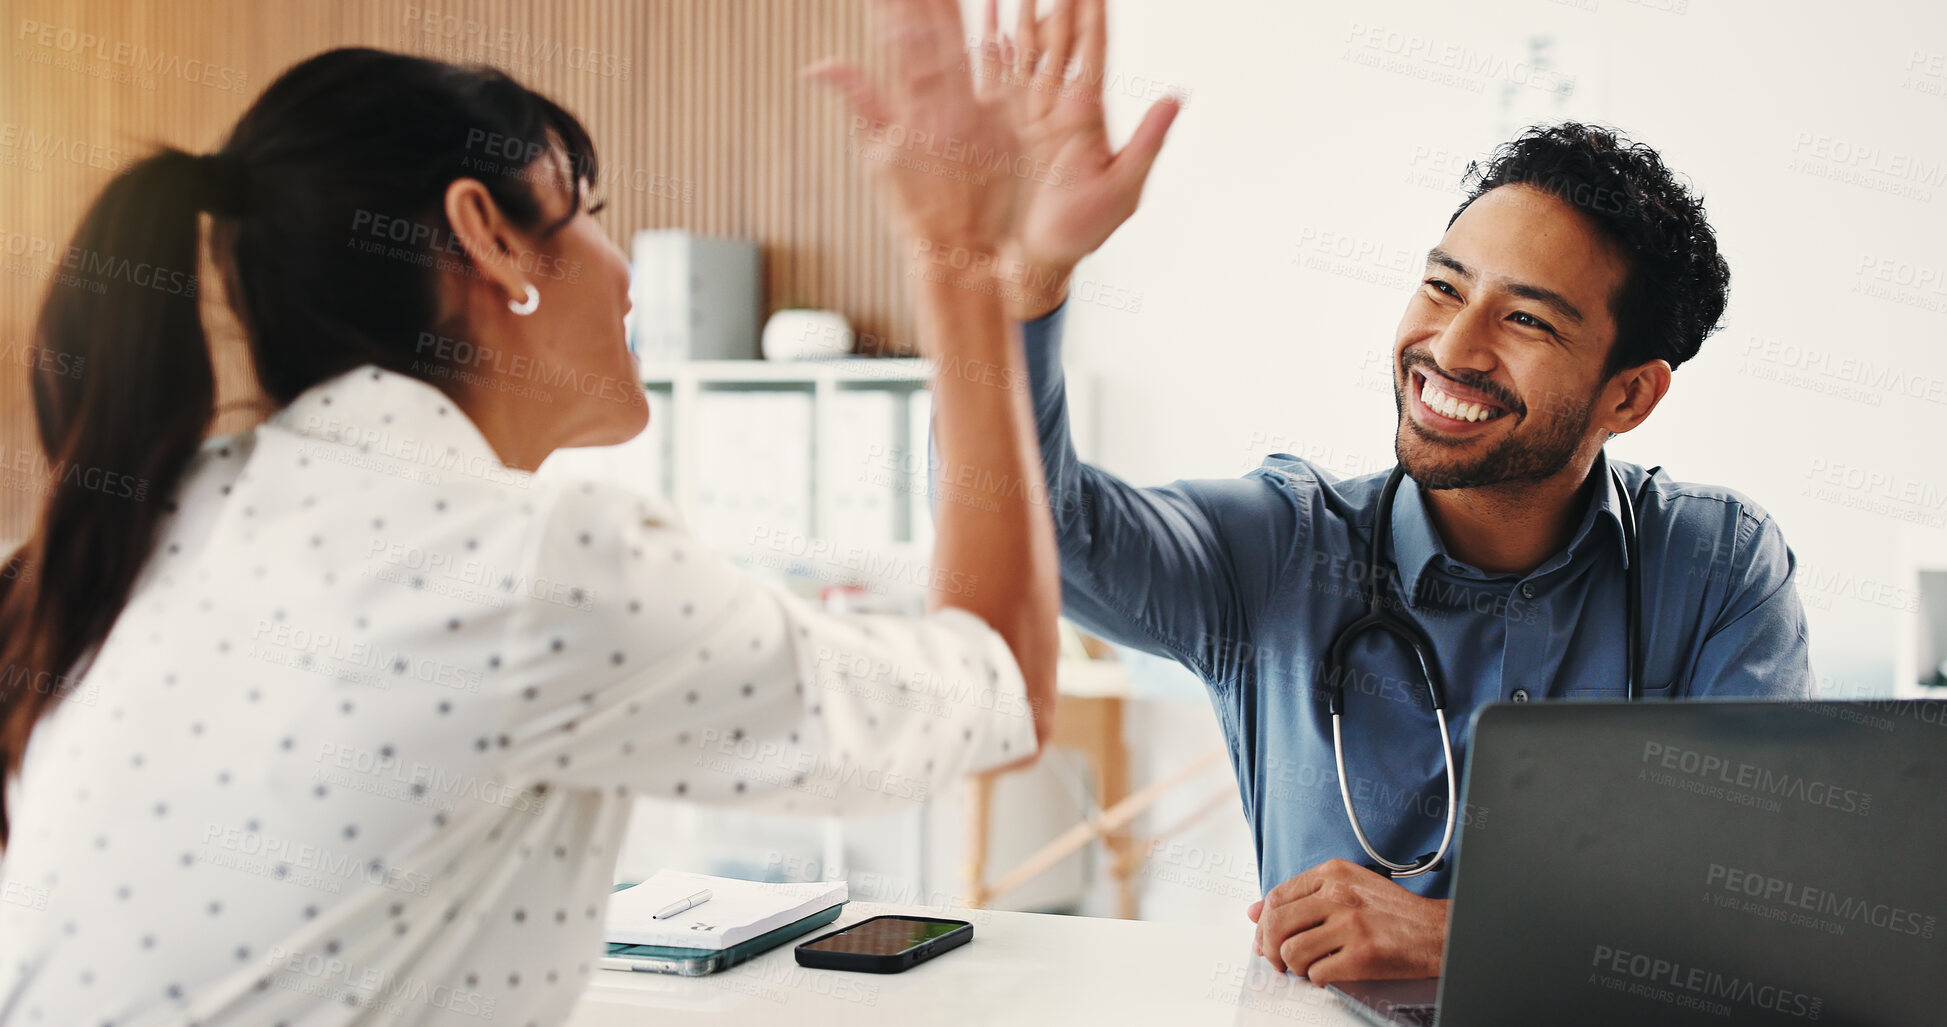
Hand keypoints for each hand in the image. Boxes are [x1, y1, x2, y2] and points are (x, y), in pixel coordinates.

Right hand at [807, 0, 1021, 257]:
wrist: (961, 248)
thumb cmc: (912, 207)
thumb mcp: (876, 156)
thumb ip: (856, 100)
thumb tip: (815, 66)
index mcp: (914, 112)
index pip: (903, 42)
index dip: (897, 8)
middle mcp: (951, 108)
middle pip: (938, 37)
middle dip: (927, 2)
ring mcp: (984, 115)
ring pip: (969, 49)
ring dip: (954, 14)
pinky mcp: (1009, 126)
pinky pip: (1003, 79)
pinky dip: (997, 46)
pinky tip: (994, 17)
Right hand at [971, 0, 1179, 317]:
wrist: (1042, 255)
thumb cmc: (1087, 228)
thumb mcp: (1125, 186)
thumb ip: (1147, 141)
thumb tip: (1177, 97)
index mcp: (1088, 114)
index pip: (1092, 51)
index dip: (1093, 14)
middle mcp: (1058, 107)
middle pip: (1058, 40)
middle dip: (1060, 3)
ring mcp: (1027, 114)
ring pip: (1024, 51)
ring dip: (1022, 14)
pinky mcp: (1001, 129)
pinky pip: (993, 79)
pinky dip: (988, 46)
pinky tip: (986, 17)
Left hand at [1247, 859, 1446, 984]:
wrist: (1436, 932)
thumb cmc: (1392, 912)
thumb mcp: (1348, 886)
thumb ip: (1301, 895)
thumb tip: (1255, 911)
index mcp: (1333, 873)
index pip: (1277, 897)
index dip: (1263, 924)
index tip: (1264, 938)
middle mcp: (1339, 894)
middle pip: (1276, 925)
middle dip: (1270, 949)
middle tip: (1279, 961)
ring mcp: (1350, 925)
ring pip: (1291, 952)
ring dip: (1295, 967)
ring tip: (1308, 966)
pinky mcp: (1361, 955)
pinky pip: (1316, 973)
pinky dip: (1318, 978)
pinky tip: (1330, 972)